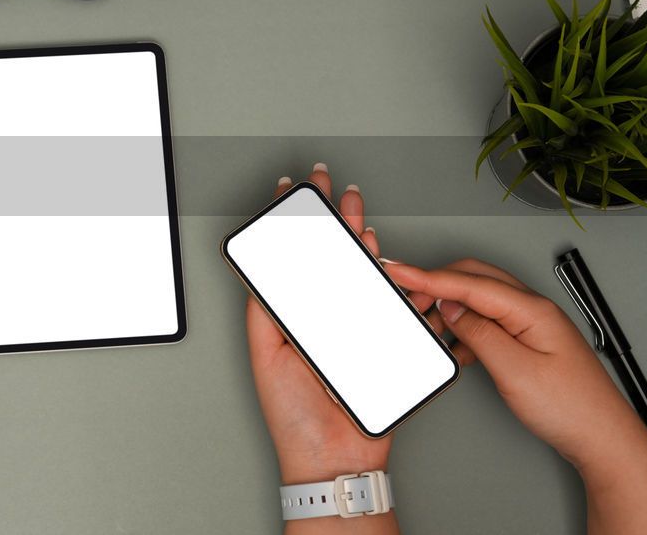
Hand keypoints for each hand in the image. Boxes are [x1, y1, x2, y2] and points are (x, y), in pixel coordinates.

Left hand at [246, 165, 442, 488]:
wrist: (334, 460)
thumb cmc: (295, 419)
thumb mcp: (267, 355)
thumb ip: (266, 310)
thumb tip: (261, 268)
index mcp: (290, 319)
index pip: (289, 261)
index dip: (287, 225)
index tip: (286, 193)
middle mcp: (321, 318)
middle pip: (325, 258)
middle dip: (326, 218)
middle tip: (322, 185)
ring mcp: (351, 326)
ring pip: (356, 271)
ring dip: (354, 235)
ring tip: (350, 206)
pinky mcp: (379, 339)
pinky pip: (385, 299)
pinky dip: (384, 272)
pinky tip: (375, 250)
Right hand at [385, 260, 646, 532]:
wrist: (601, 437)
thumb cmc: (571, 408)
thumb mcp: (514, 370)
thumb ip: (478, 332)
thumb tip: (450, 307)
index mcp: (531, 309)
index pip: (469, 282)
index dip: (428, 276)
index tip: (398, 270)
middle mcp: (532, 310)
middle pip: (474, 279)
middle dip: (437, 284)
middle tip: (407, 299)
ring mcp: (531, 324)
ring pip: (479, 300)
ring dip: (450, 308)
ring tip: (429, 327)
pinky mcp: (527, 340)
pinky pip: (488, 322)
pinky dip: (464, 329)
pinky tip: (455, 347)